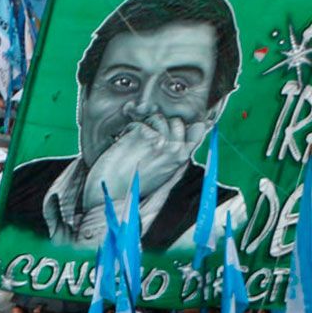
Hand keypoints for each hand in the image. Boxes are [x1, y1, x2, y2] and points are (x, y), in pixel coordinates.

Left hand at [81, 114, 203, 212]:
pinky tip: (123, 143)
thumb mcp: (165, 170)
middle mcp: (175, 148)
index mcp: (183, 158)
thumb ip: (179, 151)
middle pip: (176, 122)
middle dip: (162, 125)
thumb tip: (200, 126)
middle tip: (146, 139)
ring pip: (158, 119)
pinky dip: (128, 130)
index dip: (183, 126)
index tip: (170, 129)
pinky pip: (138, 123)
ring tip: (135, 142)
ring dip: (145, 126)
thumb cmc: (135, 184)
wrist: (112, 193)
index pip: (197, 130)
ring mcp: (160, 140)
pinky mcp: (142, 134)